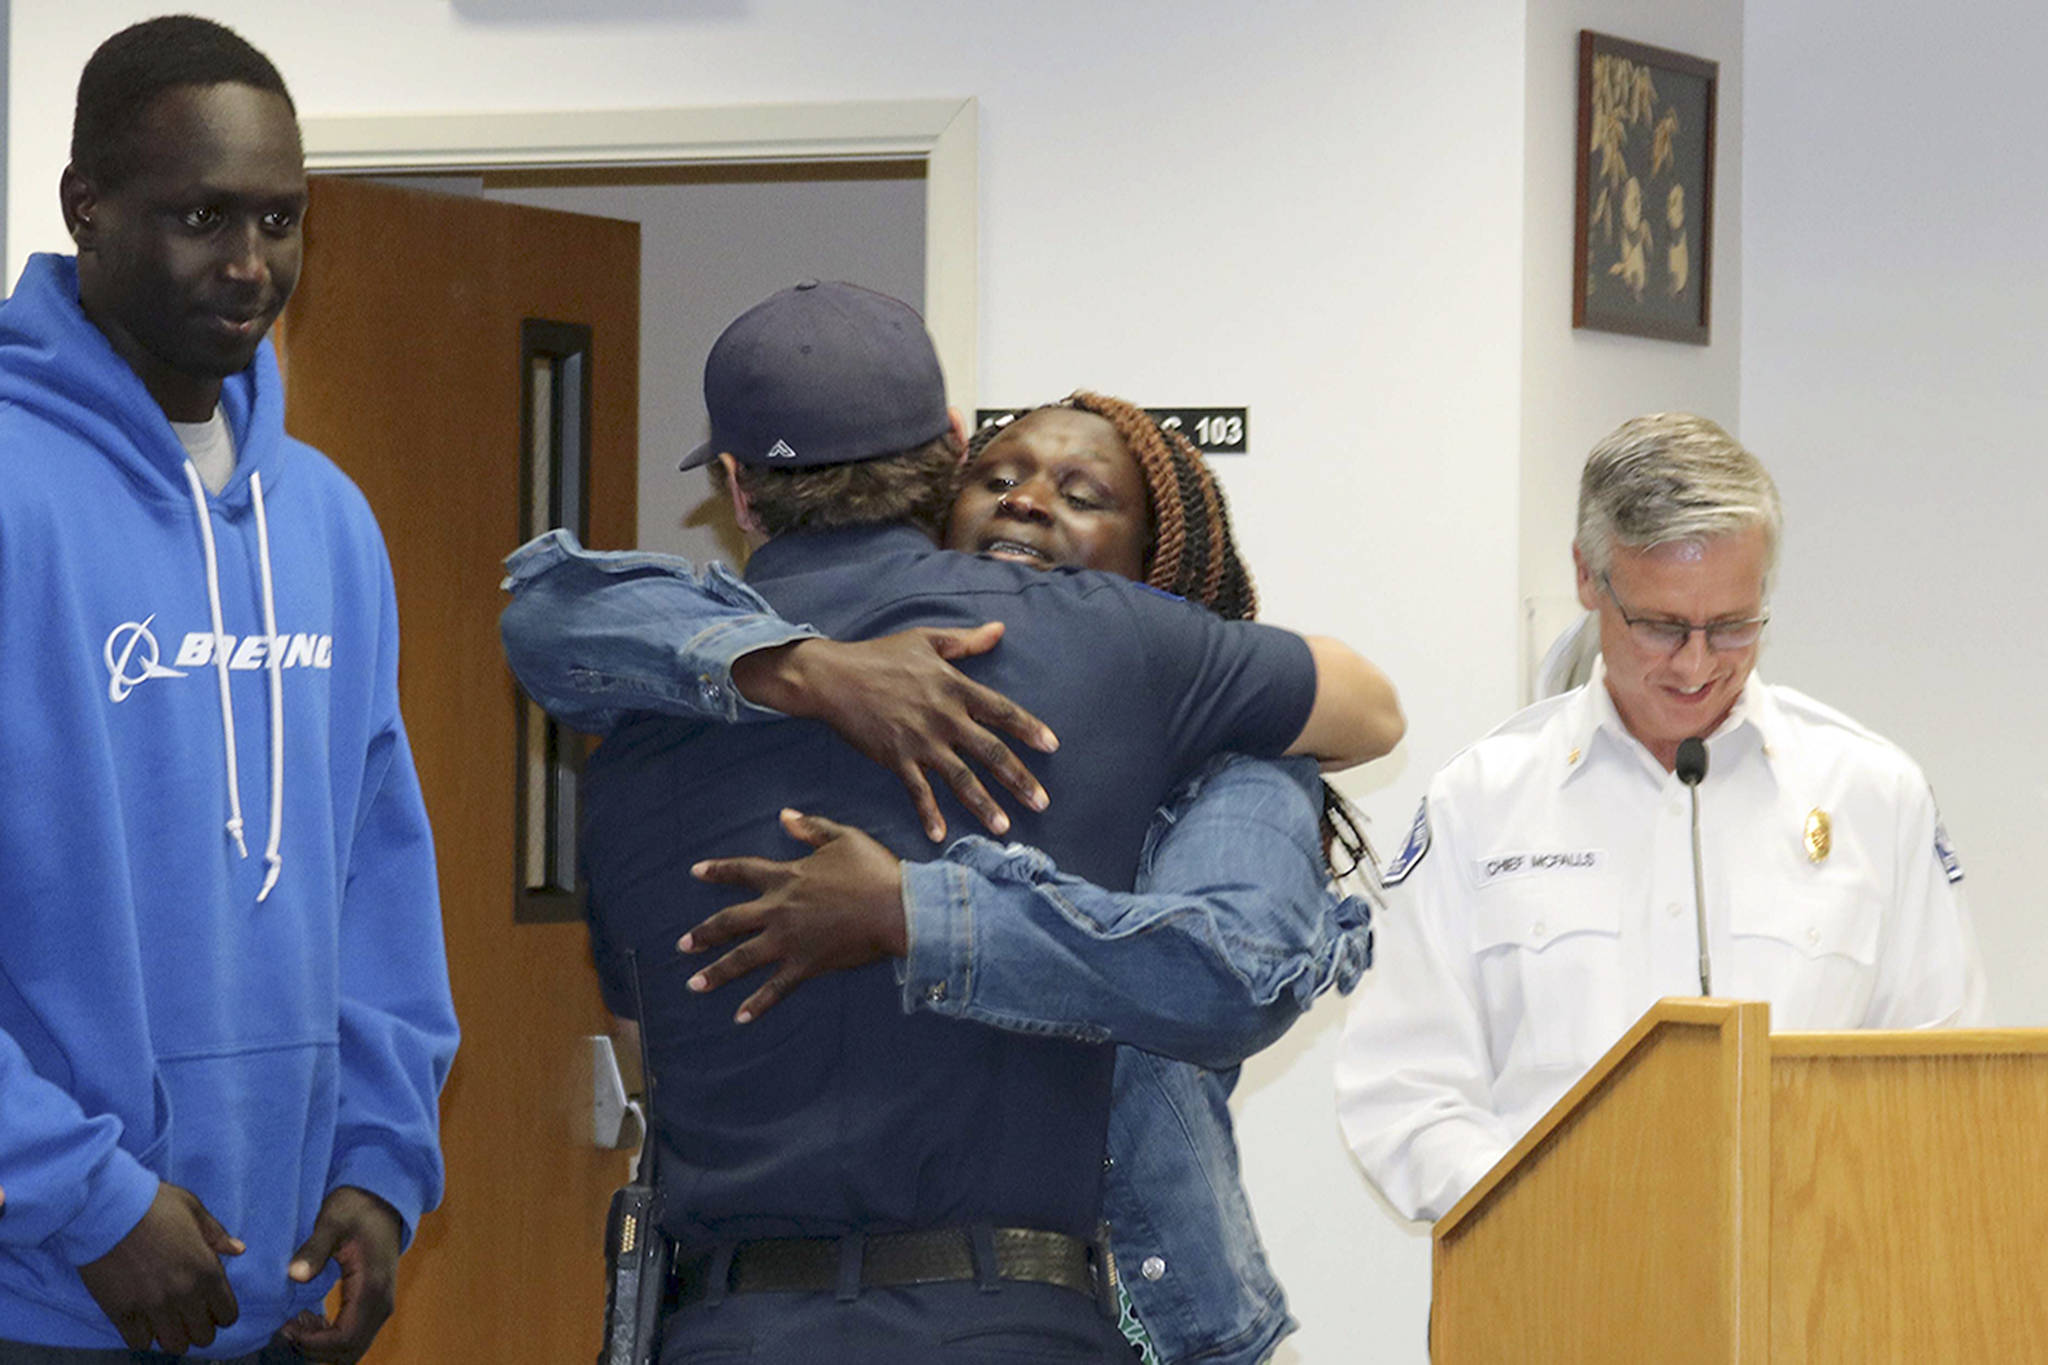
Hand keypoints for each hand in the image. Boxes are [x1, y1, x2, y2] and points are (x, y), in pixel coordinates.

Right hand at [78, 1181, 242, 1353]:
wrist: (107, 1209)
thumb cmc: (153, 1205)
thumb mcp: (193, 1209)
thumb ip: (216, 1234)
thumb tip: (239, 1250)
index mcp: (207, 1270)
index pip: (227, 1315)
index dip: (222, 1314)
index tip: (212, 1308)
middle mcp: (185, 1294)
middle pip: (203, 1337)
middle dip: (199, 1328)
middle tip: (189, 1316)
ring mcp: (153, 1307)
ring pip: (174, 1345)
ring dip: (174, 1336)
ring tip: (167, 1322)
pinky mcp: (122, 1312)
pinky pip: (140, 1343)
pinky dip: (143, 1337)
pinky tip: (142, 1322)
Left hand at [280, 1186, 402, 1362]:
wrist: (384, 1200)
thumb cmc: (356, 1208)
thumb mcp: (333, 1221)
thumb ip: (314, 1248)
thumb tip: (295, 1275)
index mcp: (371, 1287)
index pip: (344, 1338)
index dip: (313, 1343)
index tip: (286, 1326)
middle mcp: (381, 1304)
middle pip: (349, 1351)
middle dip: (314, 1349)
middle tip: (286, 1327)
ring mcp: (380, 1306)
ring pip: (352, 1348)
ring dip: (321, 1345)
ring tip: (295, 1322)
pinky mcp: (374, 1304)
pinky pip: (353, 1336)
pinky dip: (329, 1338)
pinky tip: (309, 1318)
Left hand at [683, 809, 908, 1021]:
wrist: (898, 907)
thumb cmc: (875, 870)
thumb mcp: (843, 838)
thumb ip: (810, 827)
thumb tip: (783, 816)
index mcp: (788, 877)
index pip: (743, 871)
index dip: (717, 871)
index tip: (695, 872)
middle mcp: (780, 909)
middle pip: (730, 921)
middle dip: (704, 934)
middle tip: (683, 945)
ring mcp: (790, 940)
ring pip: (742, 958)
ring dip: (716, 973)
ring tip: (694, 985)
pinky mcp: (806, 964)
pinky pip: (775, 989)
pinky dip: (757, 1004)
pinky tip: (739, 1018)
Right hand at [730, 624, 1056, 840]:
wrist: (833, 677)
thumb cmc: (880, 655)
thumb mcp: (926, 640)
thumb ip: (966, 641)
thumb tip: (999, 629)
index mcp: (955, 687)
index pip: (1001, 711)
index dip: (1028, 728)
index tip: (1052, 746)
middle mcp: (944, 717)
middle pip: (990, 752)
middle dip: (1018, 779)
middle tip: (1042, 803)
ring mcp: (920, 741)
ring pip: (960, 778)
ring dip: (983, 805)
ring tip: (1004, 829)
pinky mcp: (896, 758)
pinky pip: (917, 791)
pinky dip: (928, 814)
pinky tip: (941, 836)